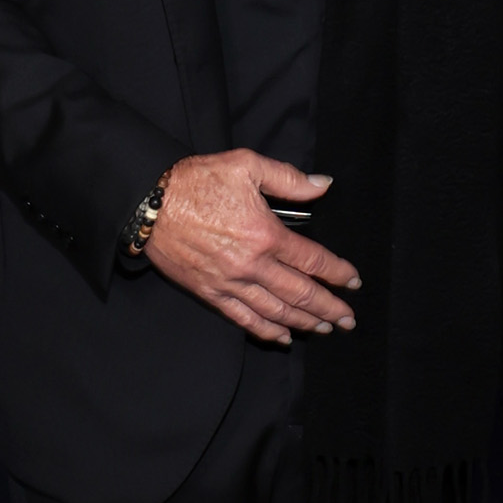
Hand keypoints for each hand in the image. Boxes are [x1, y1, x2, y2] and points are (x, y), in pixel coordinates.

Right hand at [145, 150, 360, 345]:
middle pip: (300, 293)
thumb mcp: (247, 165)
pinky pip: (243, 318)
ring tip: (324, 329)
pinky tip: (282, 337)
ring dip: (303, 322)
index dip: (337, 273)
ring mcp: (230, 282)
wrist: (148, 203)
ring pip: (276, 310)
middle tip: (348, 320)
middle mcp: (251, 264)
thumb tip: (323, 185)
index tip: (353, 281)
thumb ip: (289, 179)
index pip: (312, 260)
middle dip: (328, 308)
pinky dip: (266, 330)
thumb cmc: (197, 180)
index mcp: (265, 234)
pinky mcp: (209, 292)